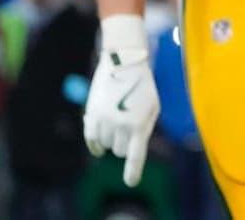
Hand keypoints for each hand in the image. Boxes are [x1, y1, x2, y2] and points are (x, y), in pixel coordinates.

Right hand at [83, 15, 158, 186]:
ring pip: (105, 145)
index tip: (131, 183)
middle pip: (119, 150)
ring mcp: (104, 120)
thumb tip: (128, 149)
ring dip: (110, 139)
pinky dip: (95, 143)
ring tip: (117, 121)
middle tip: (128, 128)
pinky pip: (91, 140)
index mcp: (139, 123)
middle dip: (124, 144)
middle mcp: (121, 124)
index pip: (135, 155)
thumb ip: (144, 129)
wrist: (124, 61)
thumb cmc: (143, 86)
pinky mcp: (91, 114)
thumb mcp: (153, 106)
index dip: (133, 171)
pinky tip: (99, 144)